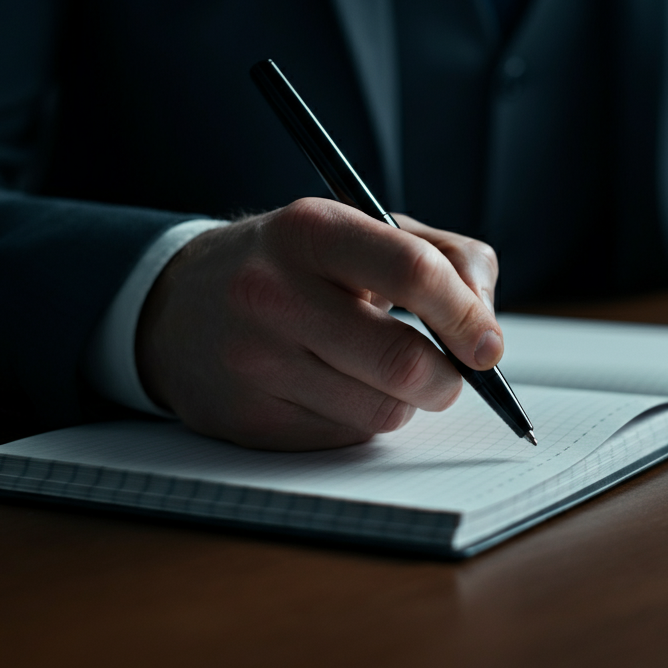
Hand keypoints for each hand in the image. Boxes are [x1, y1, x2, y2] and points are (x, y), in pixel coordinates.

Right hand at [136, 199, 501, 449]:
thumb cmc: (297, 265)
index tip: (488, 345)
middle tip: (449, 374)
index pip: (413, 271)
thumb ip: (446, 257)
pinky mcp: (246, 419)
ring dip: (404, 401)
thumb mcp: (364, 230)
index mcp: (311, 230)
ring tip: (378, 371)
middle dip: (447, 380)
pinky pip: (344, 438)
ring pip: (381, 411)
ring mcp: (254, 360)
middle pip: (402, 363)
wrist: (180, 305)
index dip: (466, 315)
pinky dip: (360, 419)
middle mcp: (273, 292)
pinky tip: (332, 389)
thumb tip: (487, 328)